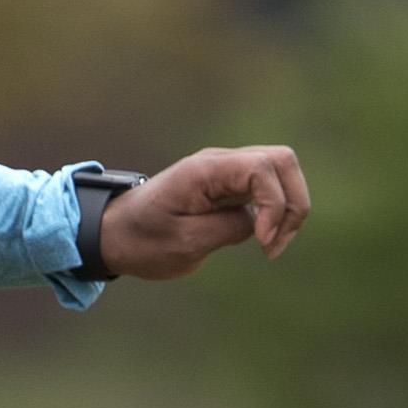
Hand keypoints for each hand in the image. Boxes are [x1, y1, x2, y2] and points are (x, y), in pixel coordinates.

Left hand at [96, 144, 311, 281]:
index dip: (274, 204)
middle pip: (282, 161)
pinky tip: (262, 240)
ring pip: (281, 173)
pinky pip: (268, 189)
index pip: (262, 168)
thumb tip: (262, 221)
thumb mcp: (185, 244)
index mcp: (204, 170)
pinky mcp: (231, 187)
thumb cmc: (142, 240)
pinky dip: (276, 214)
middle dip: (292, 203)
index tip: (260, 241)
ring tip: (270, 246)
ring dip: (288, 209)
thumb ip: (230, 228)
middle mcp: (219, 163)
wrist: (115, 234)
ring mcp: (227, 172)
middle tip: (272, 244)